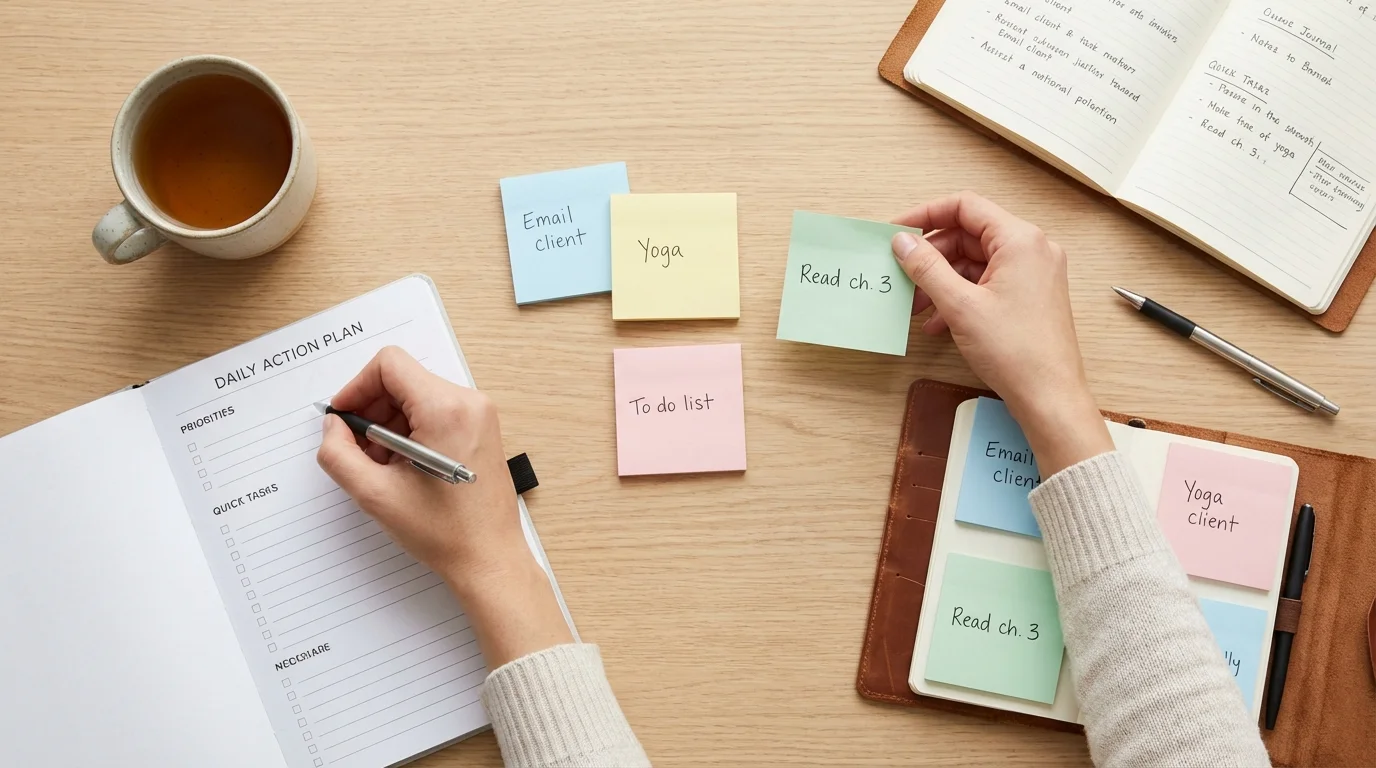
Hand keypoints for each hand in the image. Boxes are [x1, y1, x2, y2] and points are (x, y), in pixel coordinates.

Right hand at [316, 346, 570, 665]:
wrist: (489, 558)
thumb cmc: (445, 532)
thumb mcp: (374, 494)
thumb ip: (338, 453)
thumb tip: (333, 426)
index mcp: (446, 409)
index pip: (389, 364)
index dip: (357, 387)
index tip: (344, 417)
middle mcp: (469, 403)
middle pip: (403, 380)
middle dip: (373, 412)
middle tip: (360, 452)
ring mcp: (480, 415)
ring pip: (417, 397)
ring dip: (390, 426)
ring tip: (384, 468)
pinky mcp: (481, 429)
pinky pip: (436, 412)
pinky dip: (411, 432)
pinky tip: (404, 469)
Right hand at [890, 192, 1111, 475]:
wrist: (1049, 395)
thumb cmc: (1015, 351)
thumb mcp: (960, 305)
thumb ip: (927, 267)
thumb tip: (903, 242)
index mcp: (1020, 240)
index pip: (965, 206)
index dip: (926, 215)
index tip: (899, 232)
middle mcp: (1031, 249)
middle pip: (969, 235)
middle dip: (931, 256)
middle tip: (902, 274)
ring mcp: (1033, 273)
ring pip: (975, 262)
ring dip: (941, 280)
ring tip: (914, 305)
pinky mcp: (1030, 296)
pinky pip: (987, 282)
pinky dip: (960, 295)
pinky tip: (936, 321)